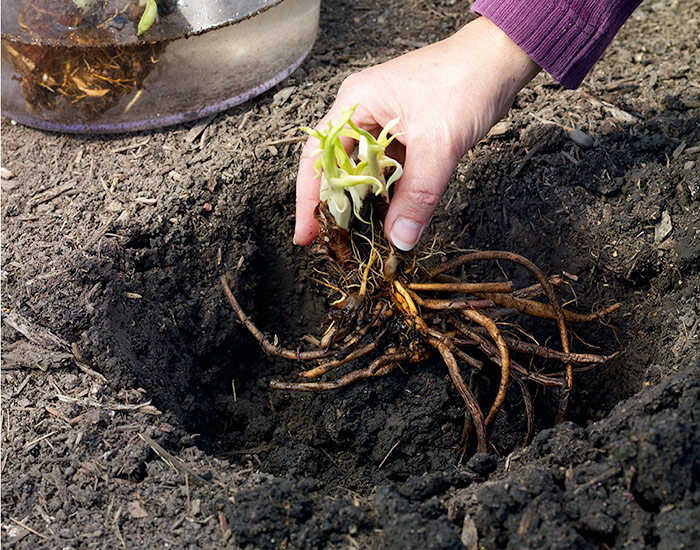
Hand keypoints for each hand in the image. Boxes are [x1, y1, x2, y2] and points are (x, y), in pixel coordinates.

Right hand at [294, 16, 539, 249]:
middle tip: (337, 242)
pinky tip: (392, 216)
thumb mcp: (437, 146)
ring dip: (367, 203)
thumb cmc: (465, 82)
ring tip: (363, 236)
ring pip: (366, 172)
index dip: (309, 200)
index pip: (317, 158)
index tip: (307, 235)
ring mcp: (385, 123)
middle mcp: (363, 113)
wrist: (501, 60)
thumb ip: (417, 196)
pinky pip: (390, 169)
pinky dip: (390, 193)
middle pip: (339, 168)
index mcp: (355, 105)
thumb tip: (399, 239)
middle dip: (339, 206)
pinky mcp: (407, 133)